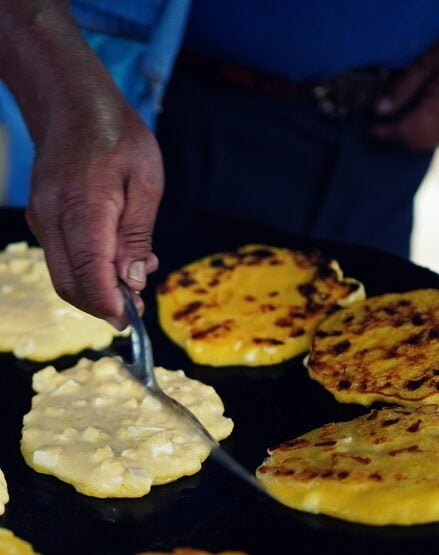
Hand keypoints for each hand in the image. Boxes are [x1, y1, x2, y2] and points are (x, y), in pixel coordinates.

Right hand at [26, 98, 163, 327]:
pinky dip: (88, 270)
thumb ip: (138, 235)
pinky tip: (117, 259)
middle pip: (70, 284)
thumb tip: (134, 281)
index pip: (89, 272)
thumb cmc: (116, 135)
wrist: (71, 103)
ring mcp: (42, 219)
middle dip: (102, 306)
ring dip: (97, 289)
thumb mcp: (145, 181)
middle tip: (136, 310)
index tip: (131, 318)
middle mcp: (52, 218)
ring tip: (134, 280)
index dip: (109, 303)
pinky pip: (63, 258)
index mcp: (82, 206)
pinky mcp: (42, 220)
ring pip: (65, 276)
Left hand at [369, 6, 438, 150]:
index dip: (385, 132)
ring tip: (397, 119)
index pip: (406, 132)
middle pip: (418, 142)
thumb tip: (380, 109)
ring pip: (431, 141)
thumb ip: (404, 87)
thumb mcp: (431, 58)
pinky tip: (420, 115)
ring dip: (412, 135)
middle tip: (380, 125)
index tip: (369, 129)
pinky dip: (427, 130)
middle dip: (397, 137)